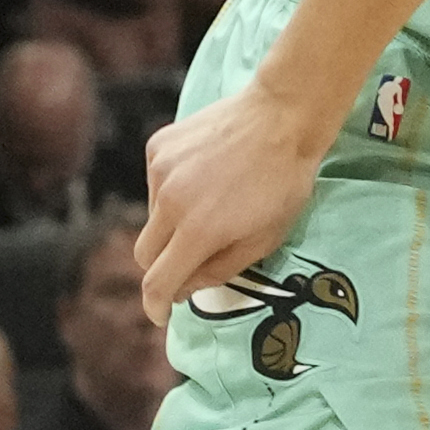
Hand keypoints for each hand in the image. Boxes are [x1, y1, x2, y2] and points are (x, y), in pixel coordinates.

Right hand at [136, 86, 334, 318]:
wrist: (283, 116)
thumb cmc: (284, 183)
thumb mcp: (264, 239)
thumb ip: (219, 270)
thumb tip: (183, 288)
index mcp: (197, 231)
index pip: (158, 282)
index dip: (156, 305)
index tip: (161, 313)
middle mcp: (169, 201)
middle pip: (145, 254)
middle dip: (162, 267)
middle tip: (189, 262)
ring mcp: (159, 170)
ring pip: (152, 217)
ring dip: (171, 225)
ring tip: (212, 205)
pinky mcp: (158, 146)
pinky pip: (155, 183)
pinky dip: (172, 191)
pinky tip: (205, 177)